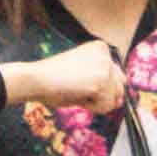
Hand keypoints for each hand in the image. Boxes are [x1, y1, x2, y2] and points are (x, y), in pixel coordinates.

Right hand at [0, 37, 135, 112]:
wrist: (36, 78)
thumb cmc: (53, 77)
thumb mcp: (82, 70)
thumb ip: (101, 78)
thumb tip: (120, 99)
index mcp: (101, 48)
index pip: (114, 76)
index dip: (97, 85)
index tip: (77, 80)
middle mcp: (106, 54)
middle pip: (118, 87)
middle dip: (101, 95)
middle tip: (78, 88)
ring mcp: (105, 67)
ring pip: (113, 99)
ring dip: (95, 102)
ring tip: (76, 90)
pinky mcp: (101, 83)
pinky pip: (106, 107)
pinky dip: (92, 108)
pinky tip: (77, 95)